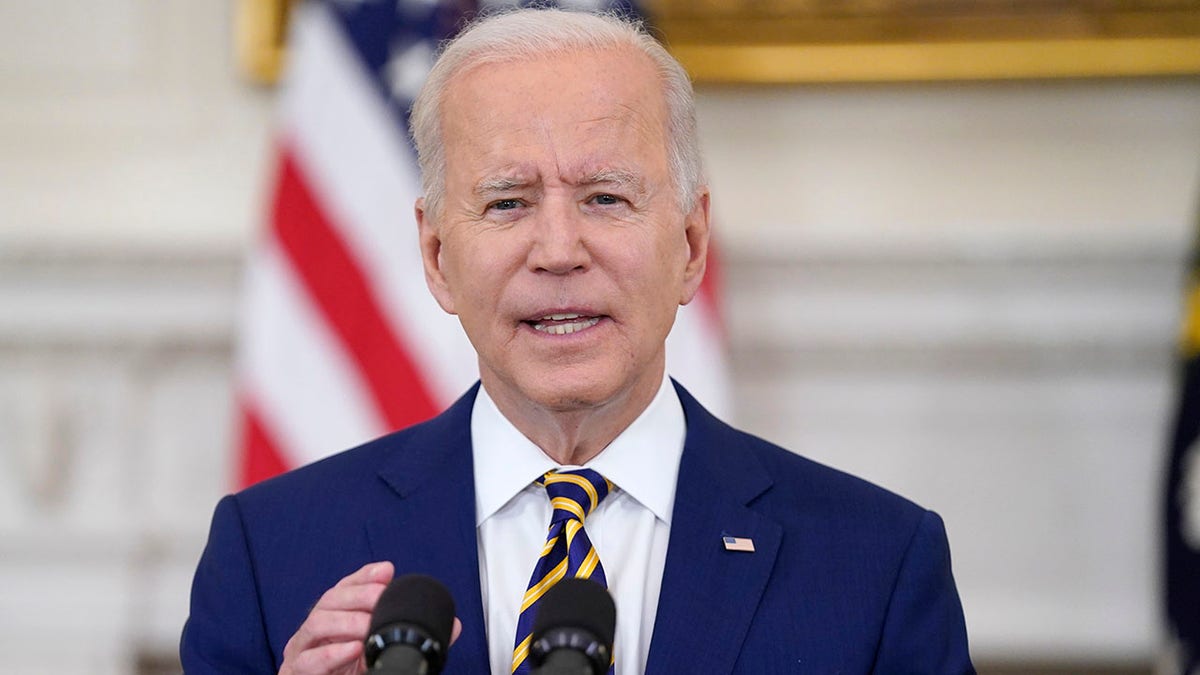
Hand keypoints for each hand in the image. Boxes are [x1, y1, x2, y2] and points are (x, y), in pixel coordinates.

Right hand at [279, 562, 463, 674]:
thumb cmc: (353, 673)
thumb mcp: (384, 653)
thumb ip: (414, 636)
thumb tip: (453, 626)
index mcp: (336, 618)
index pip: (346, 588)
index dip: (364, 576)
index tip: (387, 572)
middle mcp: (316, 630)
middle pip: (330, 599)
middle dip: (357, 595)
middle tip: (381, 597)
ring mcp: (301, 650)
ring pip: (316, 623)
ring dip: (345, 621)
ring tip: (367, 625)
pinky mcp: (294, 672)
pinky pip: (306, 660)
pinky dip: (329, 653)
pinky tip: (352, 649)